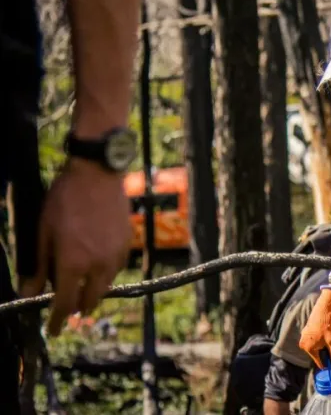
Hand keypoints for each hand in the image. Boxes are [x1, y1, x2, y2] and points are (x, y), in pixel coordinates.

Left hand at [20, 158, 130, 335]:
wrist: (97, 175)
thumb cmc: (64, 200)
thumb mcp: (43, 233)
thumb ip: (38, 267)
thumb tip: (28, 293)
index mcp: (73, 264)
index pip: (65, 304)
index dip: (57, 321)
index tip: (52, 330)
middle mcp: (98, 265)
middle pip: (90, 301)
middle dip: (77, 308)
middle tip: (66, 307)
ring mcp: (116, 255)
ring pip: (105, 286)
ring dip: (92, 292)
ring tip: (81, 286)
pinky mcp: (127, 244)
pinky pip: (116, 269)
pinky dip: (105, 274)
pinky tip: (96, 265)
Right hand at [298, 286, 330, 369]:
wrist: (325, 307)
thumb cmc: (328, 324)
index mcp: (308, 348)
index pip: (318, 361)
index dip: (327, 364)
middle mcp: (303, 343)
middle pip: (317, 354)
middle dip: (324, 352)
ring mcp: (303, 336)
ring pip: (315, 346)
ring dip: (322, 345)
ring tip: (329, 337)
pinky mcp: (306, 330)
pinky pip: (313, 340)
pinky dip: (320, 339)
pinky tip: (326, 334)